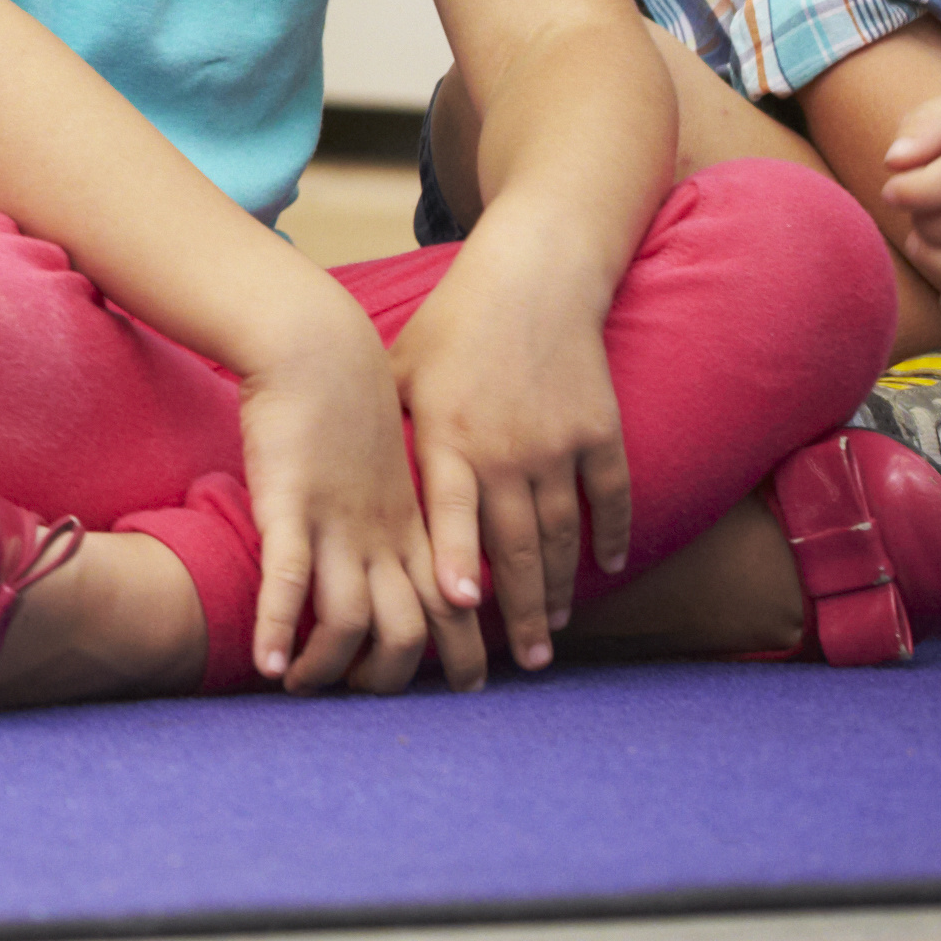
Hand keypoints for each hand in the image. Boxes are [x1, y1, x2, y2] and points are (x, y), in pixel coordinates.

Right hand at [237, 316, 434, 694]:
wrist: (316, 344)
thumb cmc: (348, 398)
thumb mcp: (390, 458)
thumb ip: (400, 503)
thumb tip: (402, 537)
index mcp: (412, 523)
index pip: (454, 604)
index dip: (466, 650)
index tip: (470, 685)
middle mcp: (382, 534)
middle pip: (412, 627)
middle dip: (398, 676)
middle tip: (373, 701)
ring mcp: (337, 523)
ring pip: (351, 617)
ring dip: (331, 666)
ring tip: (305, 689)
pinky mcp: (288, 504)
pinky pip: (288, 580)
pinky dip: (279, 627)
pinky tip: (268, 664)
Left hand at [383, 233, 635, 678]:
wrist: (533, 277)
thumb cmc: (453, 324)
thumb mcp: (401, 369)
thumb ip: (380, 427)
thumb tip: (329, 476)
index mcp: (450, 435)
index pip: (450, 511)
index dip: (453, 559)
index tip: (458, 609)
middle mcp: (508, 447)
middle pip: (516, 545)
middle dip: (519, 610)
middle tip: (521, 663)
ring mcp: (560, 443)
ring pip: (563, 534)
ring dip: (560, 588)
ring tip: (552, 633)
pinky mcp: (601, 432)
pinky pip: (610, 497)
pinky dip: (612, 536)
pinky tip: (607, 569)